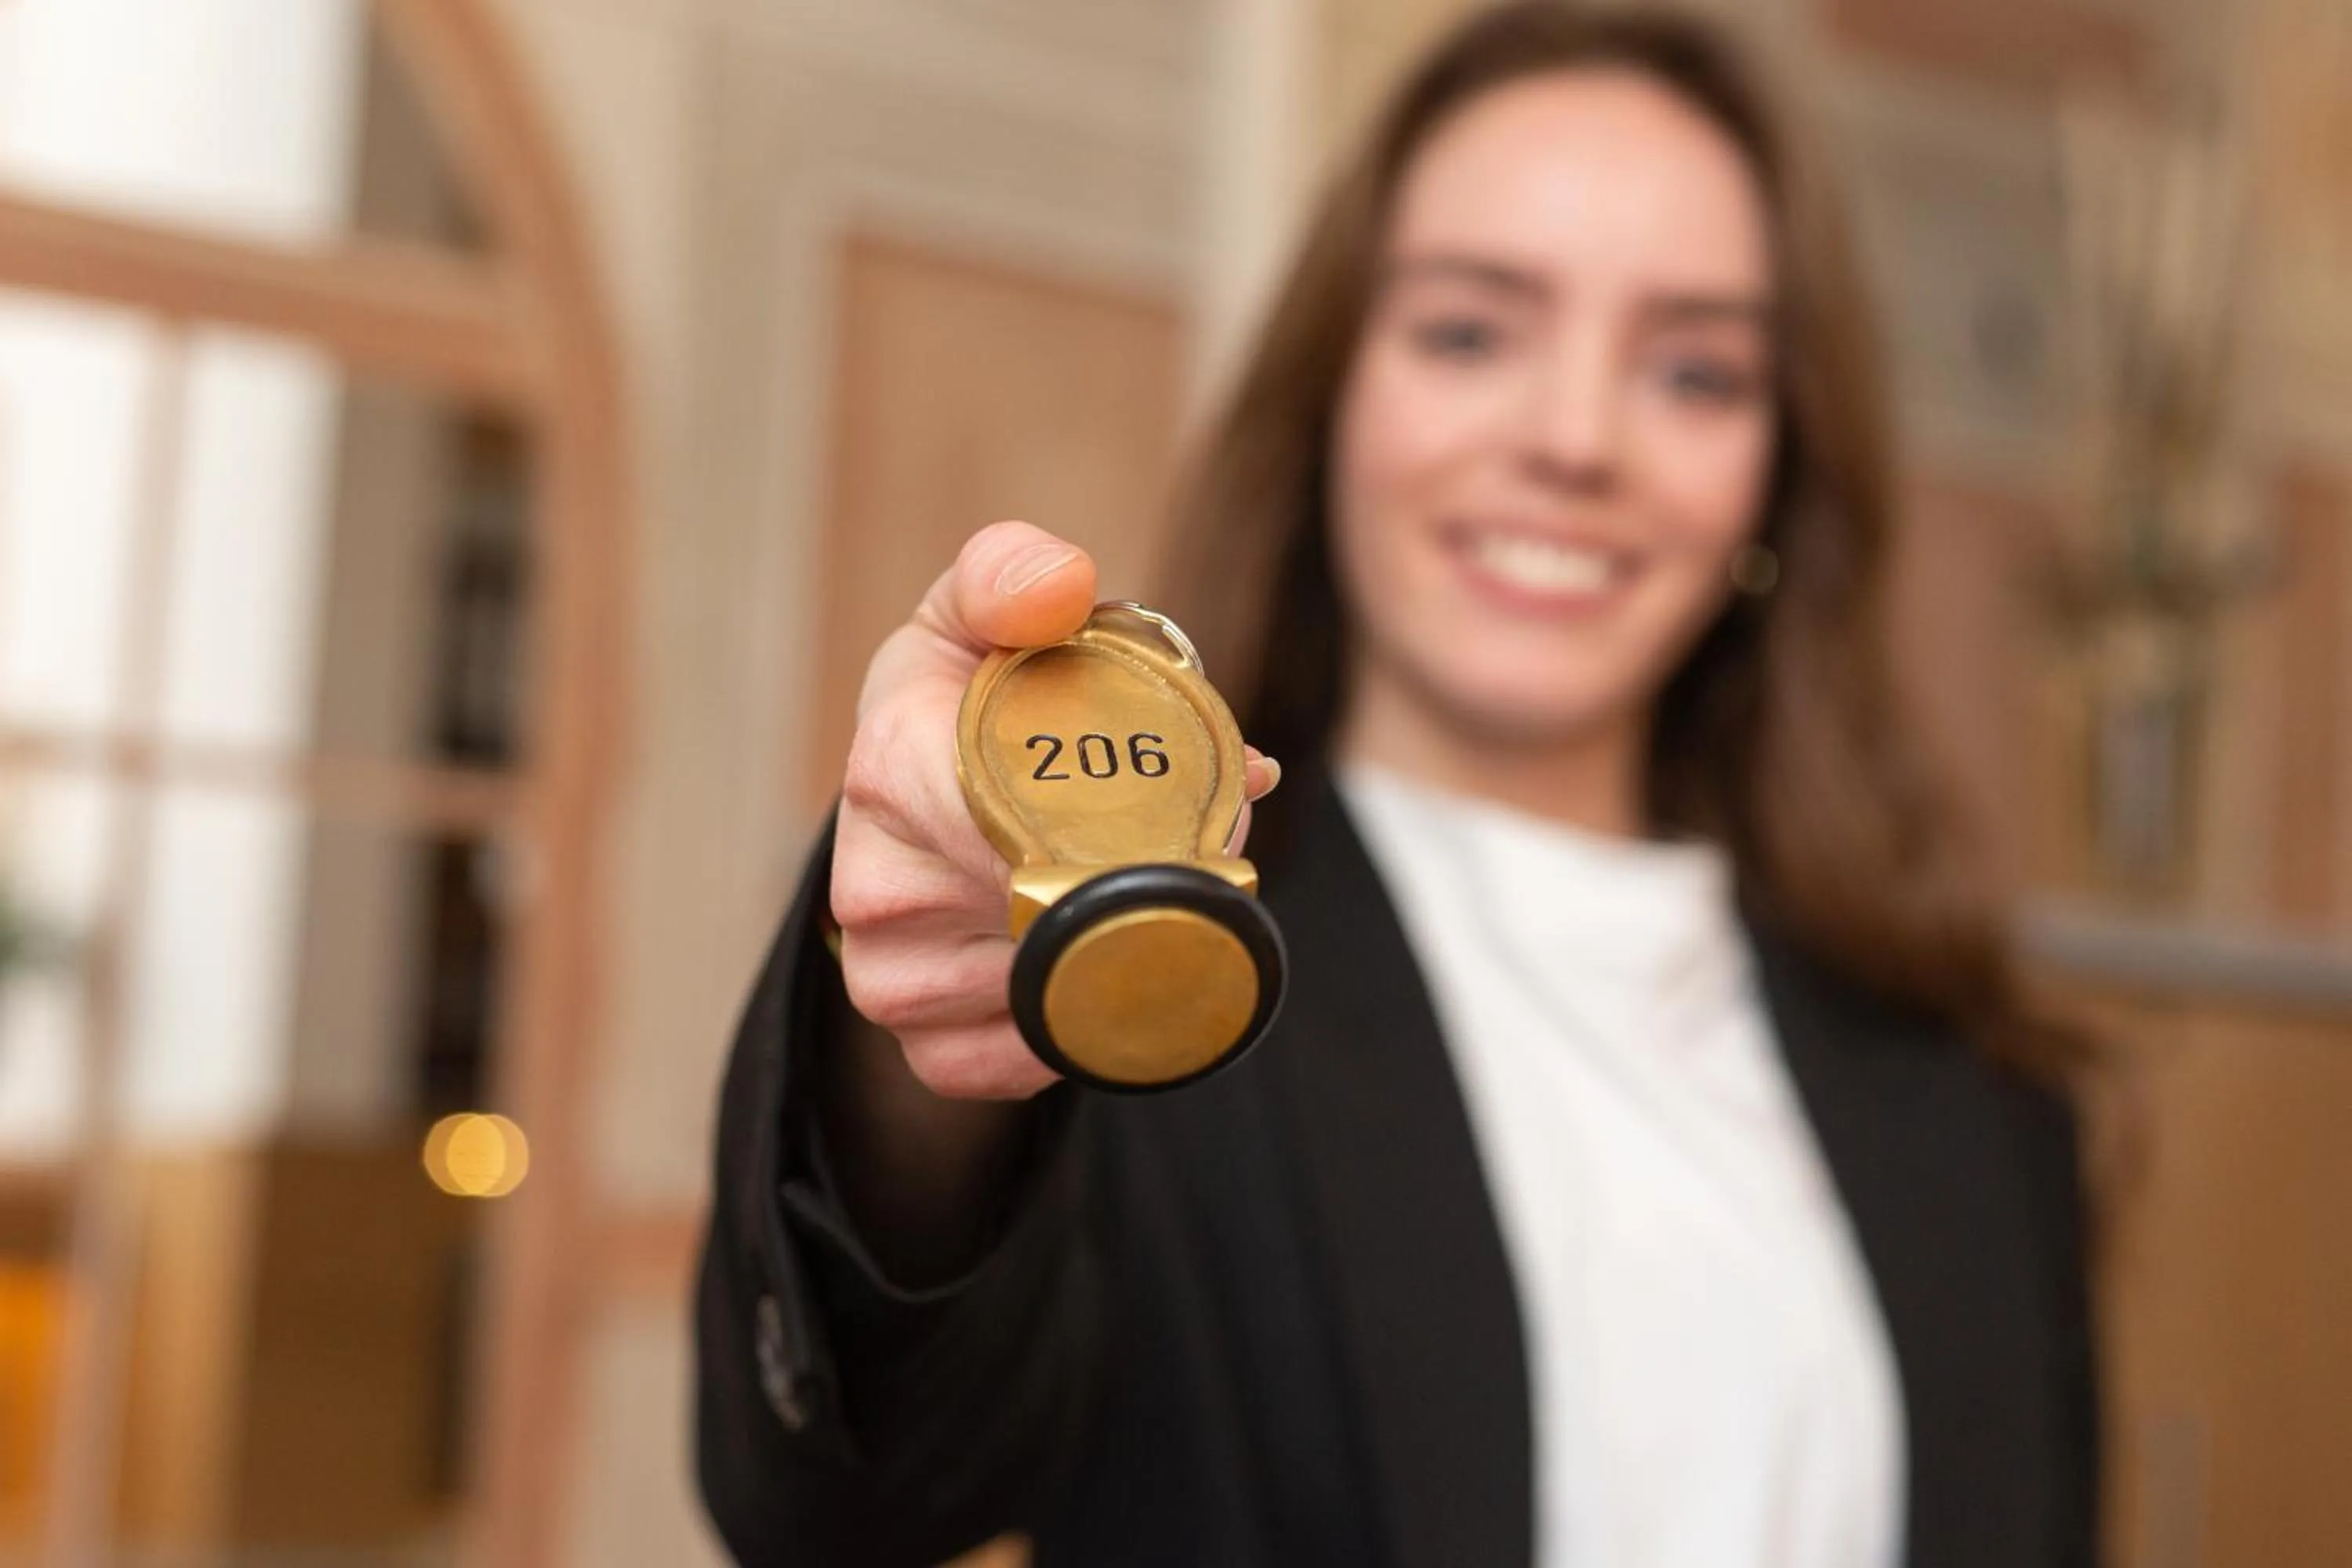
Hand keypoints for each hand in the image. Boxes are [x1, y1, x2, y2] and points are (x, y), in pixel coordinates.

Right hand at [829, 521, 1280, 1099]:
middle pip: (1052, 917)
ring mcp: (887, 972)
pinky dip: (1074, 1033)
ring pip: (1045, 995)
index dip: (1122, 833)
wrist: (922, 783)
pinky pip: (1013, 1066)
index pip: (1013, 825)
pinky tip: (1093, 978)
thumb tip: (1063, 586)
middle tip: (1210, 856)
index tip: (1193, 821)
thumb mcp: (984, 606)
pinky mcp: (918, 1041)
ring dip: (1121, 959)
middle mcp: (872, 881)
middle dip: (1147, 891)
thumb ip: (1016, 572)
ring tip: (1149, 902)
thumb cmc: (967, 689)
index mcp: (889, 765)